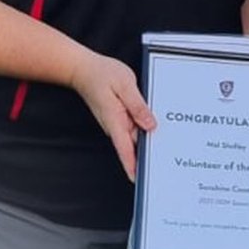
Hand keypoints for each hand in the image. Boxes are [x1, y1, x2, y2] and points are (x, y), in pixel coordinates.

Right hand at [70, 50, 155, 181]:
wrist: (84, 69)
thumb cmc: (101, 74)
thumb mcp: (125, 85)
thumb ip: (138, 106)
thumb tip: (150, 124)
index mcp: (115, 120)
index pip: (124, 149)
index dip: (131, 165)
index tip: (138, 180)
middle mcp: (115, 125)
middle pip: (133, 146)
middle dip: (145, 158)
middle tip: (162, 168)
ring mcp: (116, 122)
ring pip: (135, 137)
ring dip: (147, 143)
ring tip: (164, 150)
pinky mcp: (119, 117)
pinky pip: (134, 127)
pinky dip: (143, 130)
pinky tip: (154, 129)